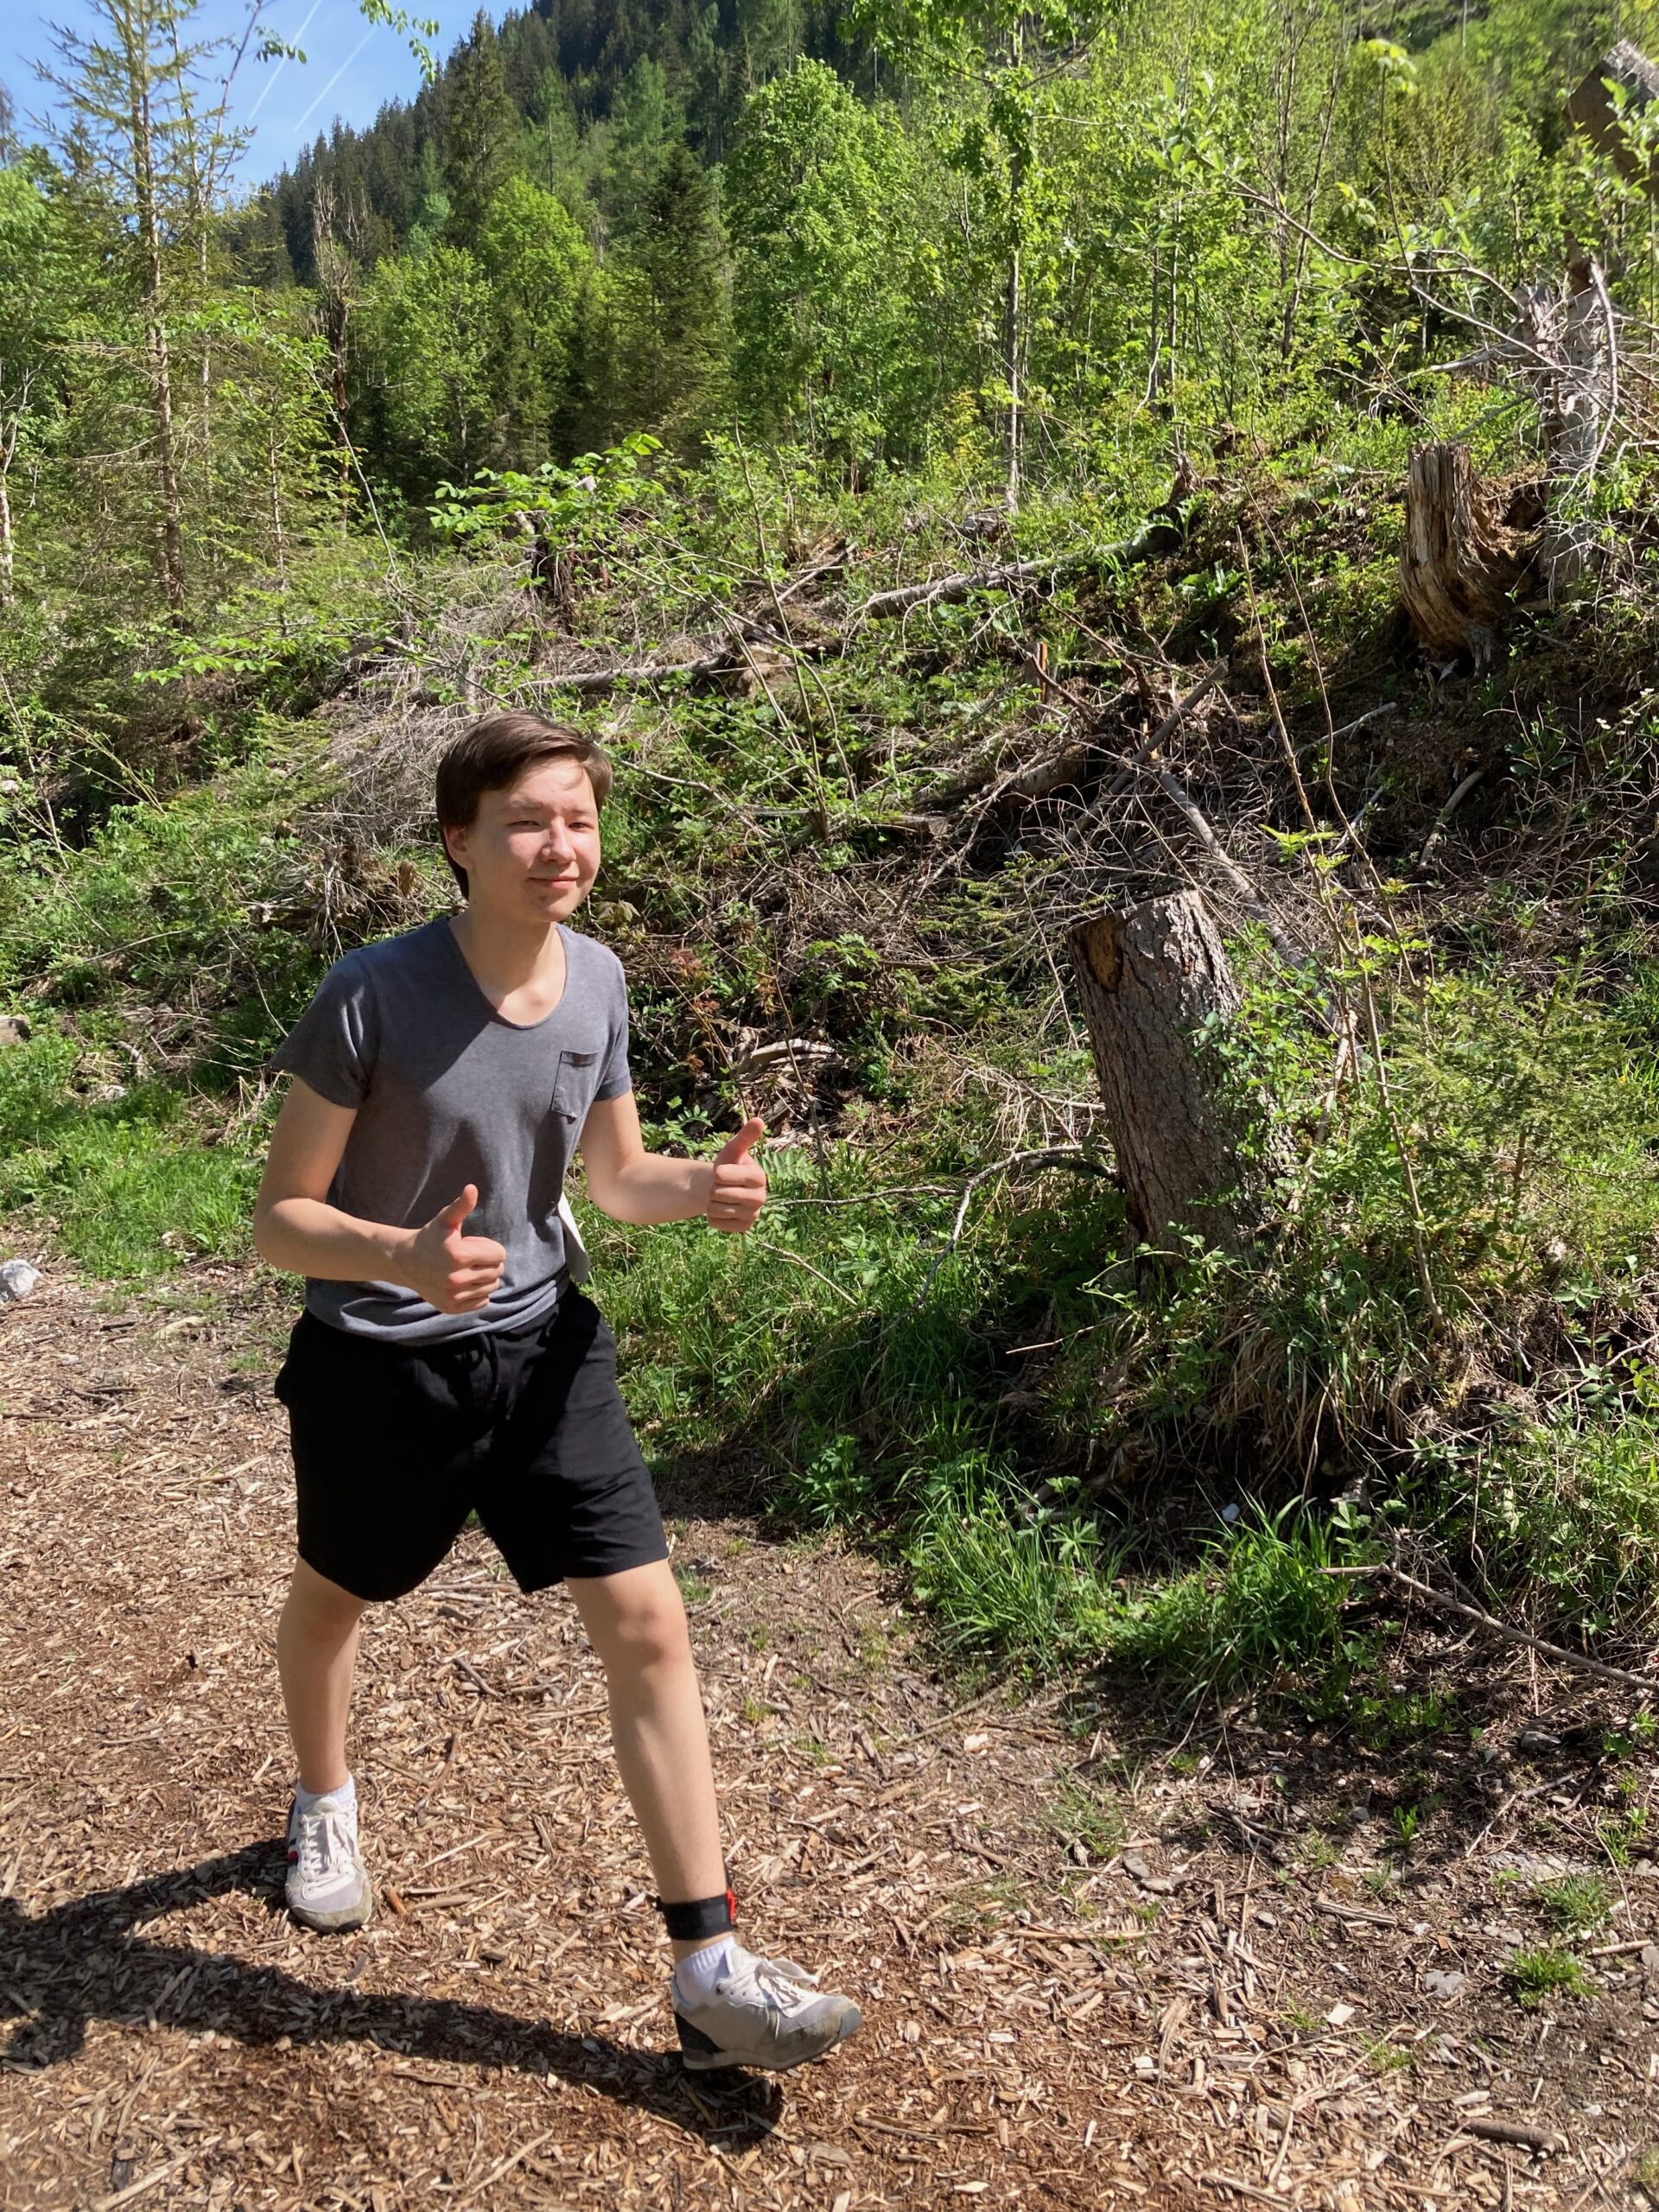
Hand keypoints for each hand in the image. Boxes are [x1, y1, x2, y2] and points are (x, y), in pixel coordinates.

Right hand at [404, 1184, 505, 1312]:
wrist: (406, 1262)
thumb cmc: (430, 1237)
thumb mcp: (445, 1220)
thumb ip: (461, 1205)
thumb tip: (472, 1188)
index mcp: (458, 1256)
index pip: (499, 1255)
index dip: (489, 1247)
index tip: (473, 1245)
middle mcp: (456, 1279)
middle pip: (497, 1271)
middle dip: (488, 1262)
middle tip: (469, 1257)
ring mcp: (454, 1296)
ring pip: (491, 1287)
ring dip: (484, 1277)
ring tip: (466, 1269)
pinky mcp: (452, 1307)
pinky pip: (483, 1301)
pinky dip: (478, 1292)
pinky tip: (463, 1283)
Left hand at [706, 1118, 766, 1233]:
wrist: (724, 1189)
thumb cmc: (729, 1166)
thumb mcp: (733, 1150)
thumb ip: (745, 1137)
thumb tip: (759, 1120)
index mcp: (759, 1176)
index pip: (723, 1176)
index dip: (717, 1173)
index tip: (721, 1172)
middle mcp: (761, 1197)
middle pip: (718, 1194)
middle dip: (713, 1189)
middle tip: (721, 1186)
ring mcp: (753, 1214)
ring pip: (716, 1209)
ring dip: (712, 1203)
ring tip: (721, 1197)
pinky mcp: (744, 1227)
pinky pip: (716, 1222)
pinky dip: (713, 1216)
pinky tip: (722, 1209)